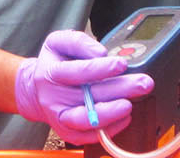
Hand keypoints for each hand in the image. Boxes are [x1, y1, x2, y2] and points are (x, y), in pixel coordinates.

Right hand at [14, 30, 152, 143]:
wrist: (37, 91)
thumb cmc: (54, 65)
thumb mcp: (59, 42)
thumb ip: (78, 42)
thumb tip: (100, 53)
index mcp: (50, 73)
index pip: (76, 72)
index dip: (99, 68)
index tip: (121, 63)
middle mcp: (54, 98)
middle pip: (87, 96)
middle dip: (118, 90)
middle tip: (142, 83)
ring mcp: (61, 118)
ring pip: (86, 121)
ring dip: (111, 114)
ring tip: (130, 104)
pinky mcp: (69, 133)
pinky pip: (90, 136)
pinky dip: (110, 129)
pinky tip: (124, 117)